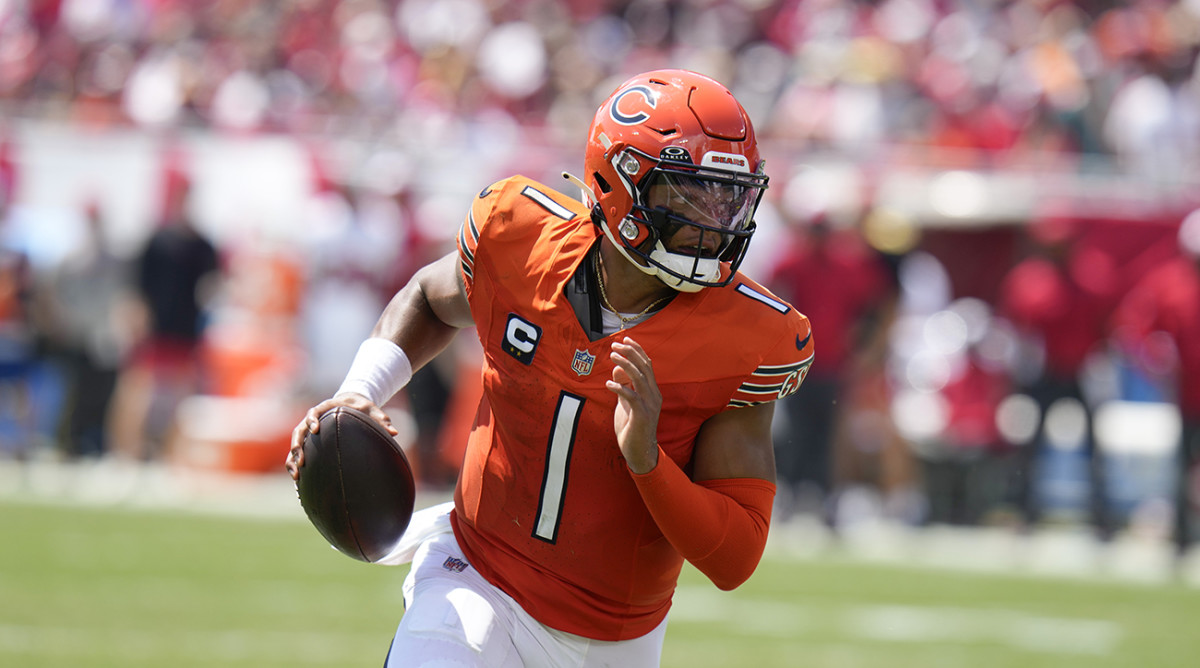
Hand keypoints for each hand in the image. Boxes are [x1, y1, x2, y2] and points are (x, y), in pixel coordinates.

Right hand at [285, 393, 398, 479]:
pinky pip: (298, 453)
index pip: (313, 413)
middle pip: (299, 431)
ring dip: (293, 459)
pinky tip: (298, 481)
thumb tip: (394, 432)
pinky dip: (295, 465)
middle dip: (297, 446)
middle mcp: (312, 420)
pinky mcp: (308, 441)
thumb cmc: (361, 407)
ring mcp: (307, 431)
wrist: (350, 404)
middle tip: (301, 459)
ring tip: (296, 475)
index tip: (315, 429)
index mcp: (325, 408)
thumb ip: (381, 419)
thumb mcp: (371, 410)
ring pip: (295, 444)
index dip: (312, 420)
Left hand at [606, 337, 660, 473]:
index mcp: (652, 391)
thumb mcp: (625, 402)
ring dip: (625, 364)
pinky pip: (631, 396)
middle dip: (630, 352)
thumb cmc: (632, 427)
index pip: (647, 364)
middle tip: (615, 344)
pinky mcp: (642, 415)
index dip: (637, 350)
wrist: (639, 452)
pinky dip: (619, 388)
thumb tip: (617, 367)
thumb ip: (623, 385)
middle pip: (644, 367)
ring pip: (639, 378)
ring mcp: (649, 405)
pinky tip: (608, 384)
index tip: (625, 339)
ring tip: (612, 356)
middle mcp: (654, 395)